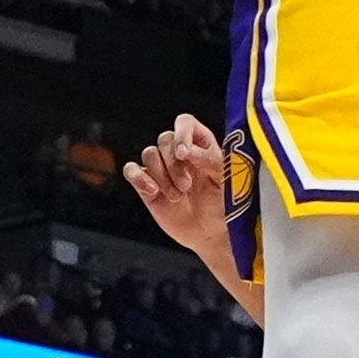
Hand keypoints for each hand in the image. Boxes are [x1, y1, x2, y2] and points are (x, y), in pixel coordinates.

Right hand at [126, 112, 232, 269]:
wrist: (211, 234)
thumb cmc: (225, 206)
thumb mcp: (226, 182)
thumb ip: (211, 161)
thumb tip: (187, 151)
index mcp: (201, 146)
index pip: (185, 123)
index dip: (182, 133)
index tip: (184, 154)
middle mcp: (179, 153)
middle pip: (164, 139)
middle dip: (174, 164)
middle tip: (187, 186)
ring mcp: (162, 169)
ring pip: (149, 154)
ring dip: (162, 175)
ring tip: (178, 196)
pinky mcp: (147, 186)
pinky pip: (131, 170)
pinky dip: (138, 177)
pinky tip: (153, 192)